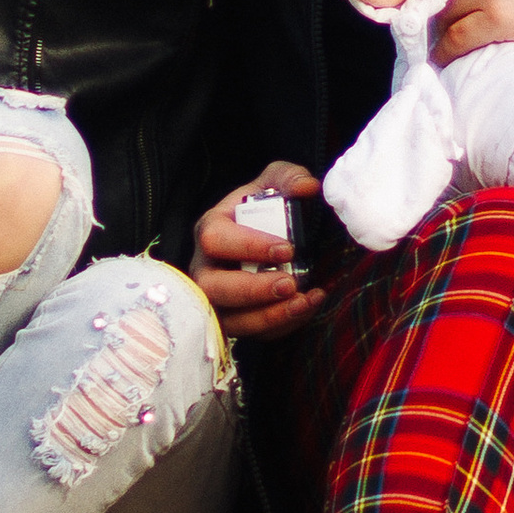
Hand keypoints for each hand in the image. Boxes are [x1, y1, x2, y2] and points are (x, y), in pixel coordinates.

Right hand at [191, 159, 328, 339]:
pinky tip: (306, 309)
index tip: (287, 249)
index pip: (215, 240)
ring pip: (228, 320)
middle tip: (290, 284)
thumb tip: (307, 187)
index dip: (248, 247)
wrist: (267, 235)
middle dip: (253, 290)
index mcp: (211, 229)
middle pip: (212, 288)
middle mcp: (206, 267)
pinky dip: (279, 327)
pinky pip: (250, 334)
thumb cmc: (265, 208)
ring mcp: (217, 299)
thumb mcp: (275, 182)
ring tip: (304, 303)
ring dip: (268, 316)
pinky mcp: (235, 320)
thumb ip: (288, 178)